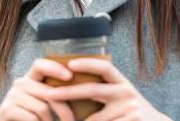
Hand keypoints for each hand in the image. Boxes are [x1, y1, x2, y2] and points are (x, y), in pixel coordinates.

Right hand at [0, 58, 75, 120]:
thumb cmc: (34, 118)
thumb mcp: (46, 103)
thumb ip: (57, 94)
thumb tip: (81, 89)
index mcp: (31, 78)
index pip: (40, 64)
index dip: (54, 67)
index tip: (70, 76)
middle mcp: (20, 83)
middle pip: (48, 91)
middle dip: (64, 110)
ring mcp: (11, 96)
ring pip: (43, 108)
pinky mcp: (6, 110)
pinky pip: (32, 118)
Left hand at [47, 58, 171, 120]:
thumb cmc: (130, 113)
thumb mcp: (121, 97)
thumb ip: (104, 90)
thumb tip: (72, 82)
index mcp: (122, 83)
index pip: (105, 67)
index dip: (87, 64)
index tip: (69, 64)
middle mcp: (126, 93)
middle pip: (92, 90)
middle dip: (68, 92)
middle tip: (49, 94)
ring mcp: (129, 109)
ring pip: (93, 118)